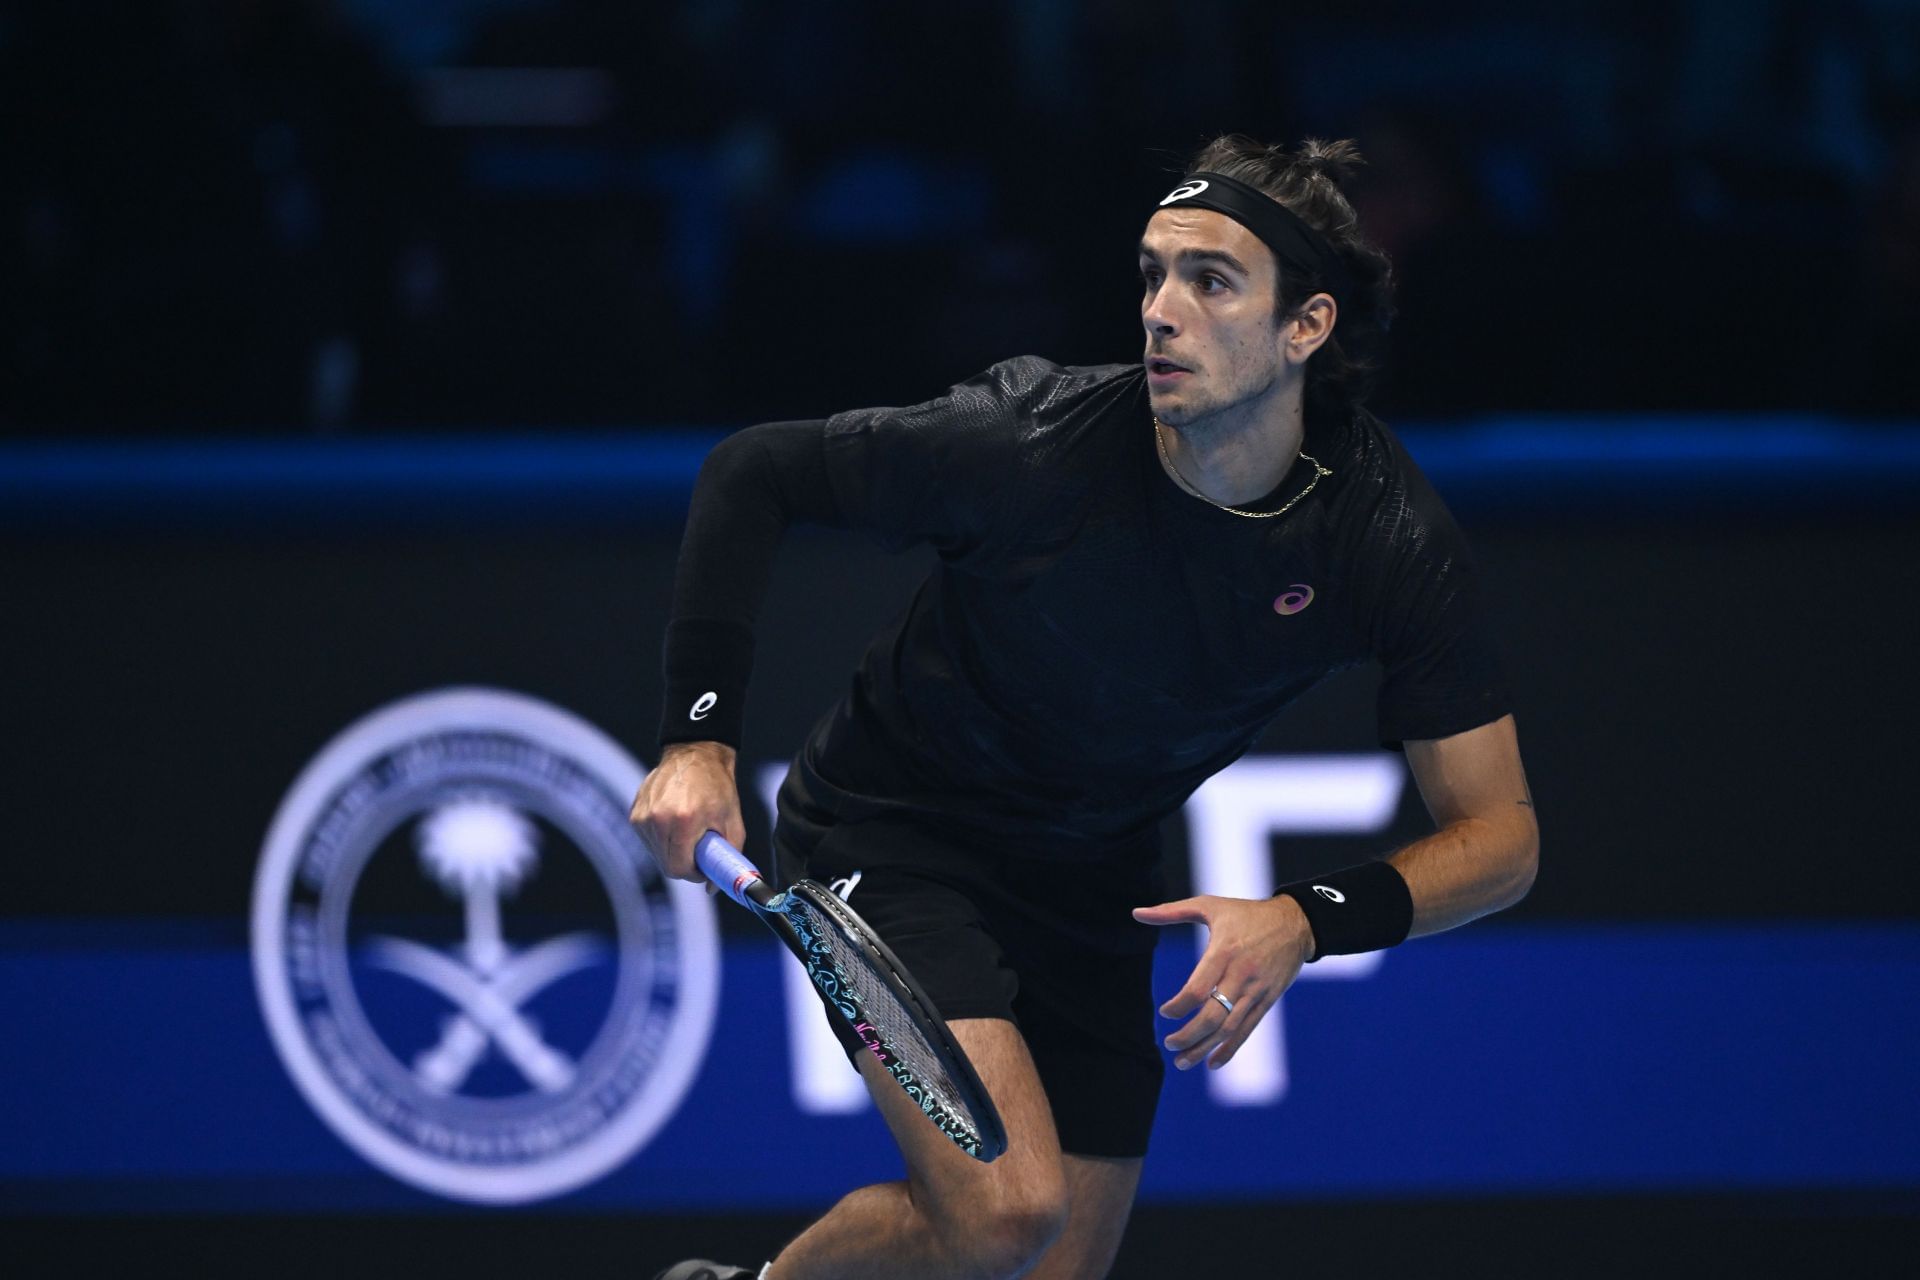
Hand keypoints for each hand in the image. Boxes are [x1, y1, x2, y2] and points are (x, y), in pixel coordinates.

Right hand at [628, 741, 745, 882]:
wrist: (696, 755)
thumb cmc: (718, 788)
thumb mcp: (732, 822)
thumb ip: (727, 857)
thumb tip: (714, 888)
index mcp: (683, 821)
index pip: (678, 869)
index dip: (693, 874)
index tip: (703, 868)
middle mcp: (658, 819)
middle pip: (665, 865)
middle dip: (684, 864)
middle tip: (698, 852)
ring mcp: (643, 815)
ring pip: (655, 854)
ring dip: (672, 851)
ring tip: (688, 832)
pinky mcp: (635, 812)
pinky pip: (648, 840)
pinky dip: (662, 839)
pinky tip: (675, 822)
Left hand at [1130, 894, 1314, 1070]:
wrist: (1295, 923)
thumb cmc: (1246, 913)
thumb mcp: (1209, 905)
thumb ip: (1171, 911)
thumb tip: (1136, 913)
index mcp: (1224, 952)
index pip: (1198, 990)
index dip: (1178, 1007)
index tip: (1165, 1012)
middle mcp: (1241, 975)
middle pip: (1212, 1016)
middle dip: (1188, 1036)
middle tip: (1169, 1044)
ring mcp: (1256, 991)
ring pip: (1228, 1028)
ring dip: (1204, 1048)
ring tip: (1182, 1062)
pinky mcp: (1267, 1000)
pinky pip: (1247, 1030)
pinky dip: (1229, 1049)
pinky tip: (1212, 1063)